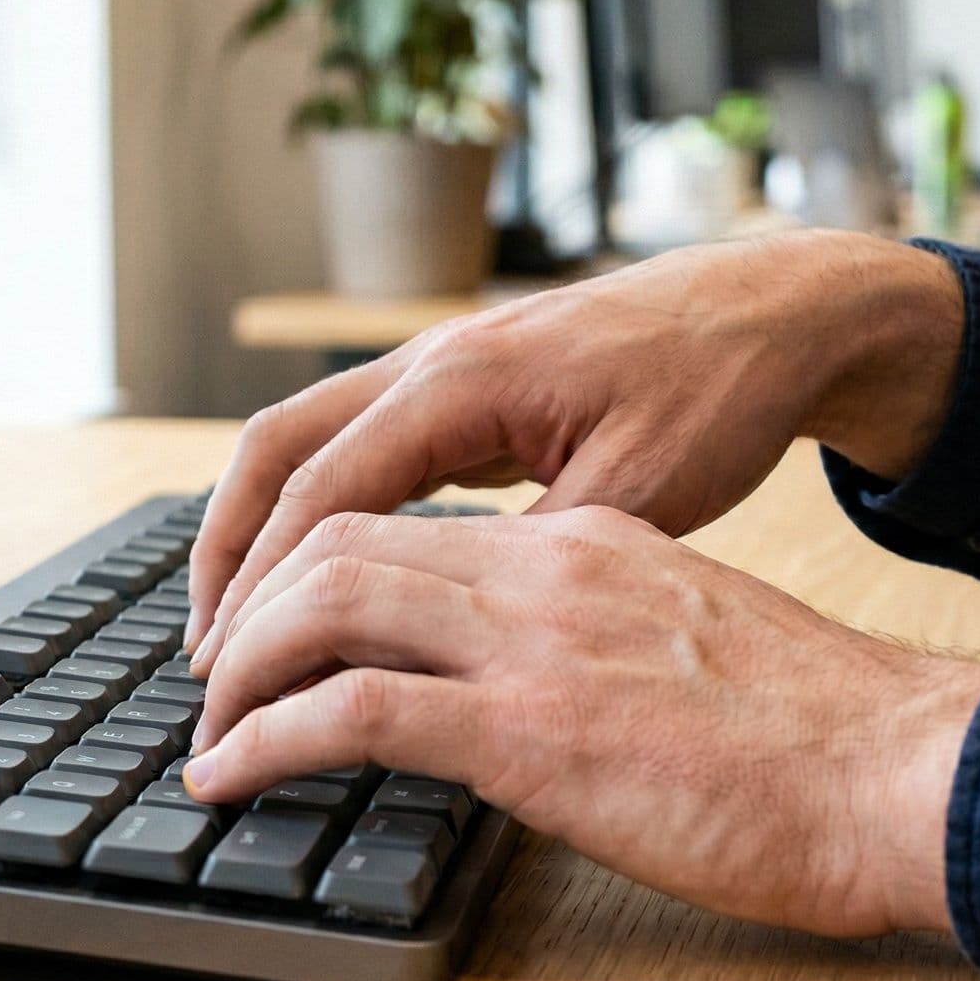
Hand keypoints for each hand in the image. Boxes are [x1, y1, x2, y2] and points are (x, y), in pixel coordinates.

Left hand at [183, 505, 979, 938]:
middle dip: (256, 606)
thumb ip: (612, 646)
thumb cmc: (824, 740)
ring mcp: (533, 640)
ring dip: (242, 666)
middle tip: (217, 678)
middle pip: (345, 541)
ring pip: (326, 603)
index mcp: (593, 543)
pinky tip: (227, 778)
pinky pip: (349, 711)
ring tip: (207, 731)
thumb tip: (558, 697)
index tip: (286, 633)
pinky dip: (264, 739)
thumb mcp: (700, 651)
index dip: (323, 571)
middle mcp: (548, 566)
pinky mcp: (526, 727)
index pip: (416, 524)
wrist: (900, 770)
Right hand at [188, 231, 965, 670]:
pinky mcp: (469, 384)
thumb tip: (447, 634)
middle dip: (226, 552)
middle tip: (203, 655)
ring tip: (238, 625)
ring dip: (262, 526)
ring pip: (308, 438)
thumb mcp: (637, 493)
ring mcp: (445, 363)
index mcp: (462, 382)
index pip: (320, 492)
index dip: (265, 589)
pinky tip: (320, 572)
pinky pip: (358, 440)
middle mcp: (433, 358)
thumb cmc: (718, 392)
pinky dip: (318, 503)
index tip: (230, 671)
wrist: (775, 309)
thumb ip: (534, 557)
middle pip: (276, 449)